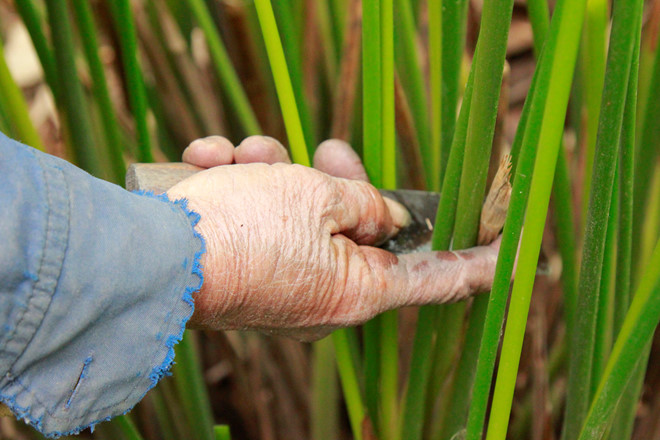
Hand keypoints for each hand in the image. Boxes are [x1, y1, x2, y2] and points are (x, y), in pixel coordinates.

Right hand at [172, 136, 499, 340]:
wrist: (152, 255)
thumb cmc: (242, 230)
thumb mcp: (316, 199)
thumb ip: (363, 202)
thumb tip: (382, 215)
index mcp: (357, 292)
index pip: (436, 279)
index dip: (477, 264)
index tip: (514, 257)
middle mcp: (325, 296)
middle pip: (362, 231)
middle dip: (345, 181)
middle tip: (331, 148)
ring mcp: (286, 285)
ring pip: (305, 216)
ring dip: (277, 175)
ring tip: (241, 154)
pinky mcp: (249, 269)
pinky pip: (262, 222)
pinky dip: (242, 189)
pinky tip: (211, 167)